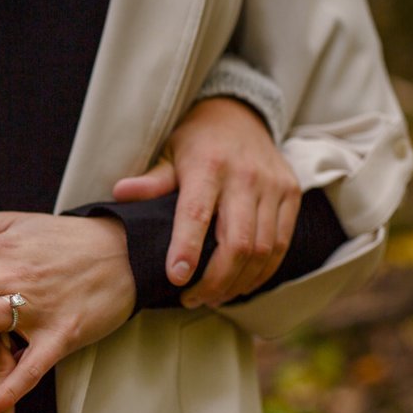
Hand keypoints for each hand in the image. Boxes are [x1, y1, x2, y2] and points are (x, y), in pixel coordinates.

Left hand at [111, 95, 298, 307]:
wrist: (239, 113)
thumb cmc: (195, 140)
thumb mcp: (169, 152)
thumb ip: (152, 180)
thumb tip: (120, 194)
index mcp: (208, 166)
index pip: (197, 214)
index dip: (187, 249)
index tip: (176, 279)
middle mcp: (245, 177)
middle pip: (237, 242)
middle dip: (215, 280)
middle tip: (192, 299)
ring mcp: (273, 187)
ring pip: (263, 249)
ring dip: (239, 282)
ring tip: (214, 297)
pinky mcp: (292, 194)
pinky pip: (282, 243)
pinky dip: (263, 270)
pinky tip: (242, 283)